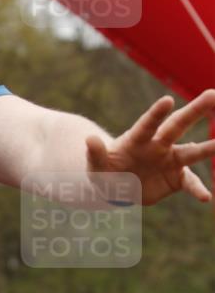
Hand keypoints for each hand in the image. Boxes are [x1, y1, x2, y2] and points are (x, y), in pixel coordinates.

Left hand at [86, 90, 214, 204]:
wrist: (118, 188)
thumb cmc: (106, 172)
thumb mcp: (96, 166)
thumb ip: (95, 153)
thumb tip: (89, 140)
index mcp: (138, 139)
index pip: (148, 124)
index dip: (157, 113)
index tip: (168, 100)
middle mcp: (158, 145)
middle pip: (177, 126)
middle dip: (194, 110)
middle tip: (212, 94)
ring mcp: (170, 160)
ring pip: (192, 152)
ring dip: (209, 148)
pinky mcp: (177, 178)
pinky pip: (190, 183)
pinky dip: (198, 190)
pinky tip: (205, 198)